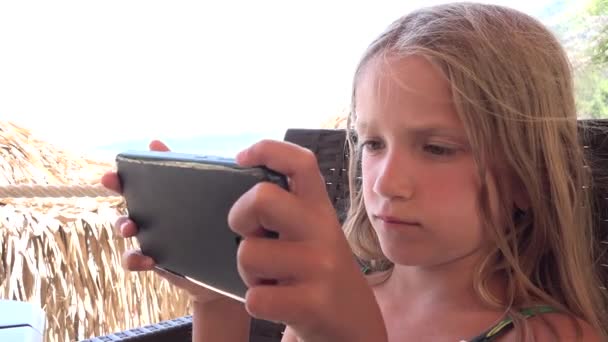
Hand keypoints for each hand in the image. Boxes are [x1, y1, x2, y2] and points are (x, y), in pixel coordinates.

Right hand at [101, 140, 227, 305]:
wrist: (232, 256)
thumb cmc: (215, 218)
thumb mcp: (203, 189)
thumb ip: (182, 167)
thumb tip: (154, 142)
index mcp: (161, 200)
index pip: (135, 186)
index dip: (118, 180)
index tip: (110, 176)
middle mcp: (152, 219)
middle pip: (126, 208)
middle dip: (116, 198)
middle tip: (114, 194)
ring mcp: (152, 240)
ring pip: (126, 232)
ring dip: (122, 227)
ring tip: (131, 228)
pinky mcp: (157, 261)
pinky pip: (136, 260)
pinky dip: (134, 259)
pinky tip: (147, 259)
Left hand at [228, 140, 387, 341]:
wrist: (353, 323)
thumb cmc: (318, 272)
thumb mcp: (313, 233)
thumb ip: (288, 209)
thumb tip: (243, 181)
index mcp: (320, 209)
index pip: (300, 162)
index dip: (268, 149)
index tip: (242, 158)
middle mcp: (323, 231)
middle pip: (262, 198)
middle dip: (239, 216)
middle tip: (249, 234)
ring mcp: (320, 266)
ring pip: (248, 254)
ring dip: (249, 273)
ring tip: (272, 279)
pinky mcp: (314, 302)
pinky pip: (255, 298)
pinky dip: (257, 303)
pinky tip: (279, 304)